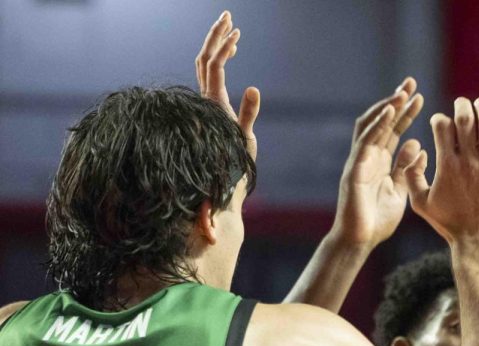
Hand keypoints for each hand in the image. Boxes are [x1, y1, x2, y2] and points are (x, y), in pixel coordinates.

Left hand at [195, 11, 260, 159]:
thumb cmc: (235, 161)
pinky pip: (210, 73)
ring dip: (216, 44)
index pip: (215, 66)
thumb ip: (249, 113)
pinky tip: (232, 51)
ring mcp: (207, 99)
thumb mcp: (245, 138)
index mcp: (213, 102)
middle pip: (205, 58)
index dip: (224, 48)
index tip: (238, 34)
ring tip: (231, 27)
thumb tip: (254, 87)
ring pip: (205, 63)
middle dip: (216, 36)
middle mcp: (206, 98)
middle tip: (228, 15)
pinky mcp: (211, 103)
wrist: (221, 177)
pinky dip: (220, 57)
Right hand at [330, 79, 425, 248]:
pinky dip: (377, 126)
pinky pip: (365, 143)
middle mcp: (369, 157)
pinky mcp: (354, 170)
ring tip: (402, 92)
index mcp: (381, 162)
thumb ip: (408, 170)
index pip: (393, 130)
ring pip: (371, 126)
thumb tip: (418, 145)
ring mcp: (360, 161)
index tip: (420, 96)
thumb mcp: (401, 192)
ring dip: (387, 107)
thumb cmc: (378, 221)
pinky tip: (389, 112)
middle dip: (396, 101)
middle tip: (411, 82)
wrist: (360, 242)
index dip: (406, 113)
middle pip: (382, 121)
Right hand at [403, 97, 478, 244]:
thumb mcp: (420, 203)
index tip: (440, 124)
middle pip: (466, 119)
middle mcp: (468, 162)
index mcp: (446, 165)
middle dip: (462, 105)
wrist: (477, 241)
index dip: (439, 119)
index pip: (442, 126)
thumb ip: (412, 177)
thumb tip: (416, 153)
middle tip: (461, 103)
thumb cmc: (448, 223)